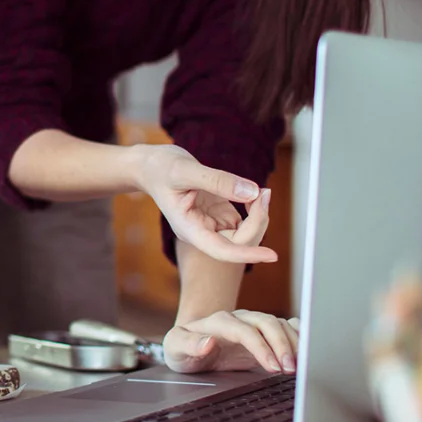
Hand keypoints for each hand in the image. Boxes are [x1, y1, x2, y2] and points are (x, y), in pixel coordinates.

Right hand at [135, 145, 275, 264]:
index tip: (272, 256)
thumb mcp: (186, 170)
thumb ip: (218, 181)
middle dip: (257, 221)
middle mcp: (201, 232)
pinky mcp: (218, 214)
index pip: (221, 250)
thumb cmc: (159, 168)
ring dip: (259, 216)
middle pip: (238, 242)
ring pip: (244, 234)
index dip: (247, 254)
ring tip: (262, 191)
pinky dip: (255, 209)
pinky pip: (243, 221)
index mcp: (188, 228)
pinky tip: (254, 193)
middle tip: (264, 192)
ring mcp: (210, 224)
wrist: (150, 166)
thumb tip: (253, 193)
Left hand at [165, 311, 299, 372]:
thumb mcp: (174, 348)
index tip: (273, 367)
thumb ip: (188, 344)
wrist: (188, 348)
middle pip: (267, 322)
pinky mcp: (263, 333)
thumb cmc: (181, 350)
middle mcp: (239, 319)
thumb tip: (207, 342)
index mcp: (218, 321)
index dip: (261, 346)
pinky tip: (308, 350)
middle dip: (282, 345)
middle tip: (291, 369)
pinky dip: (300, 335)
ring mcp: (253, 324)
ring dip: (294, 343)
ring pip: (280, 324)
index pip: (245, 330)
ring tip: (301, 366)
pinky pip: (287, 326)